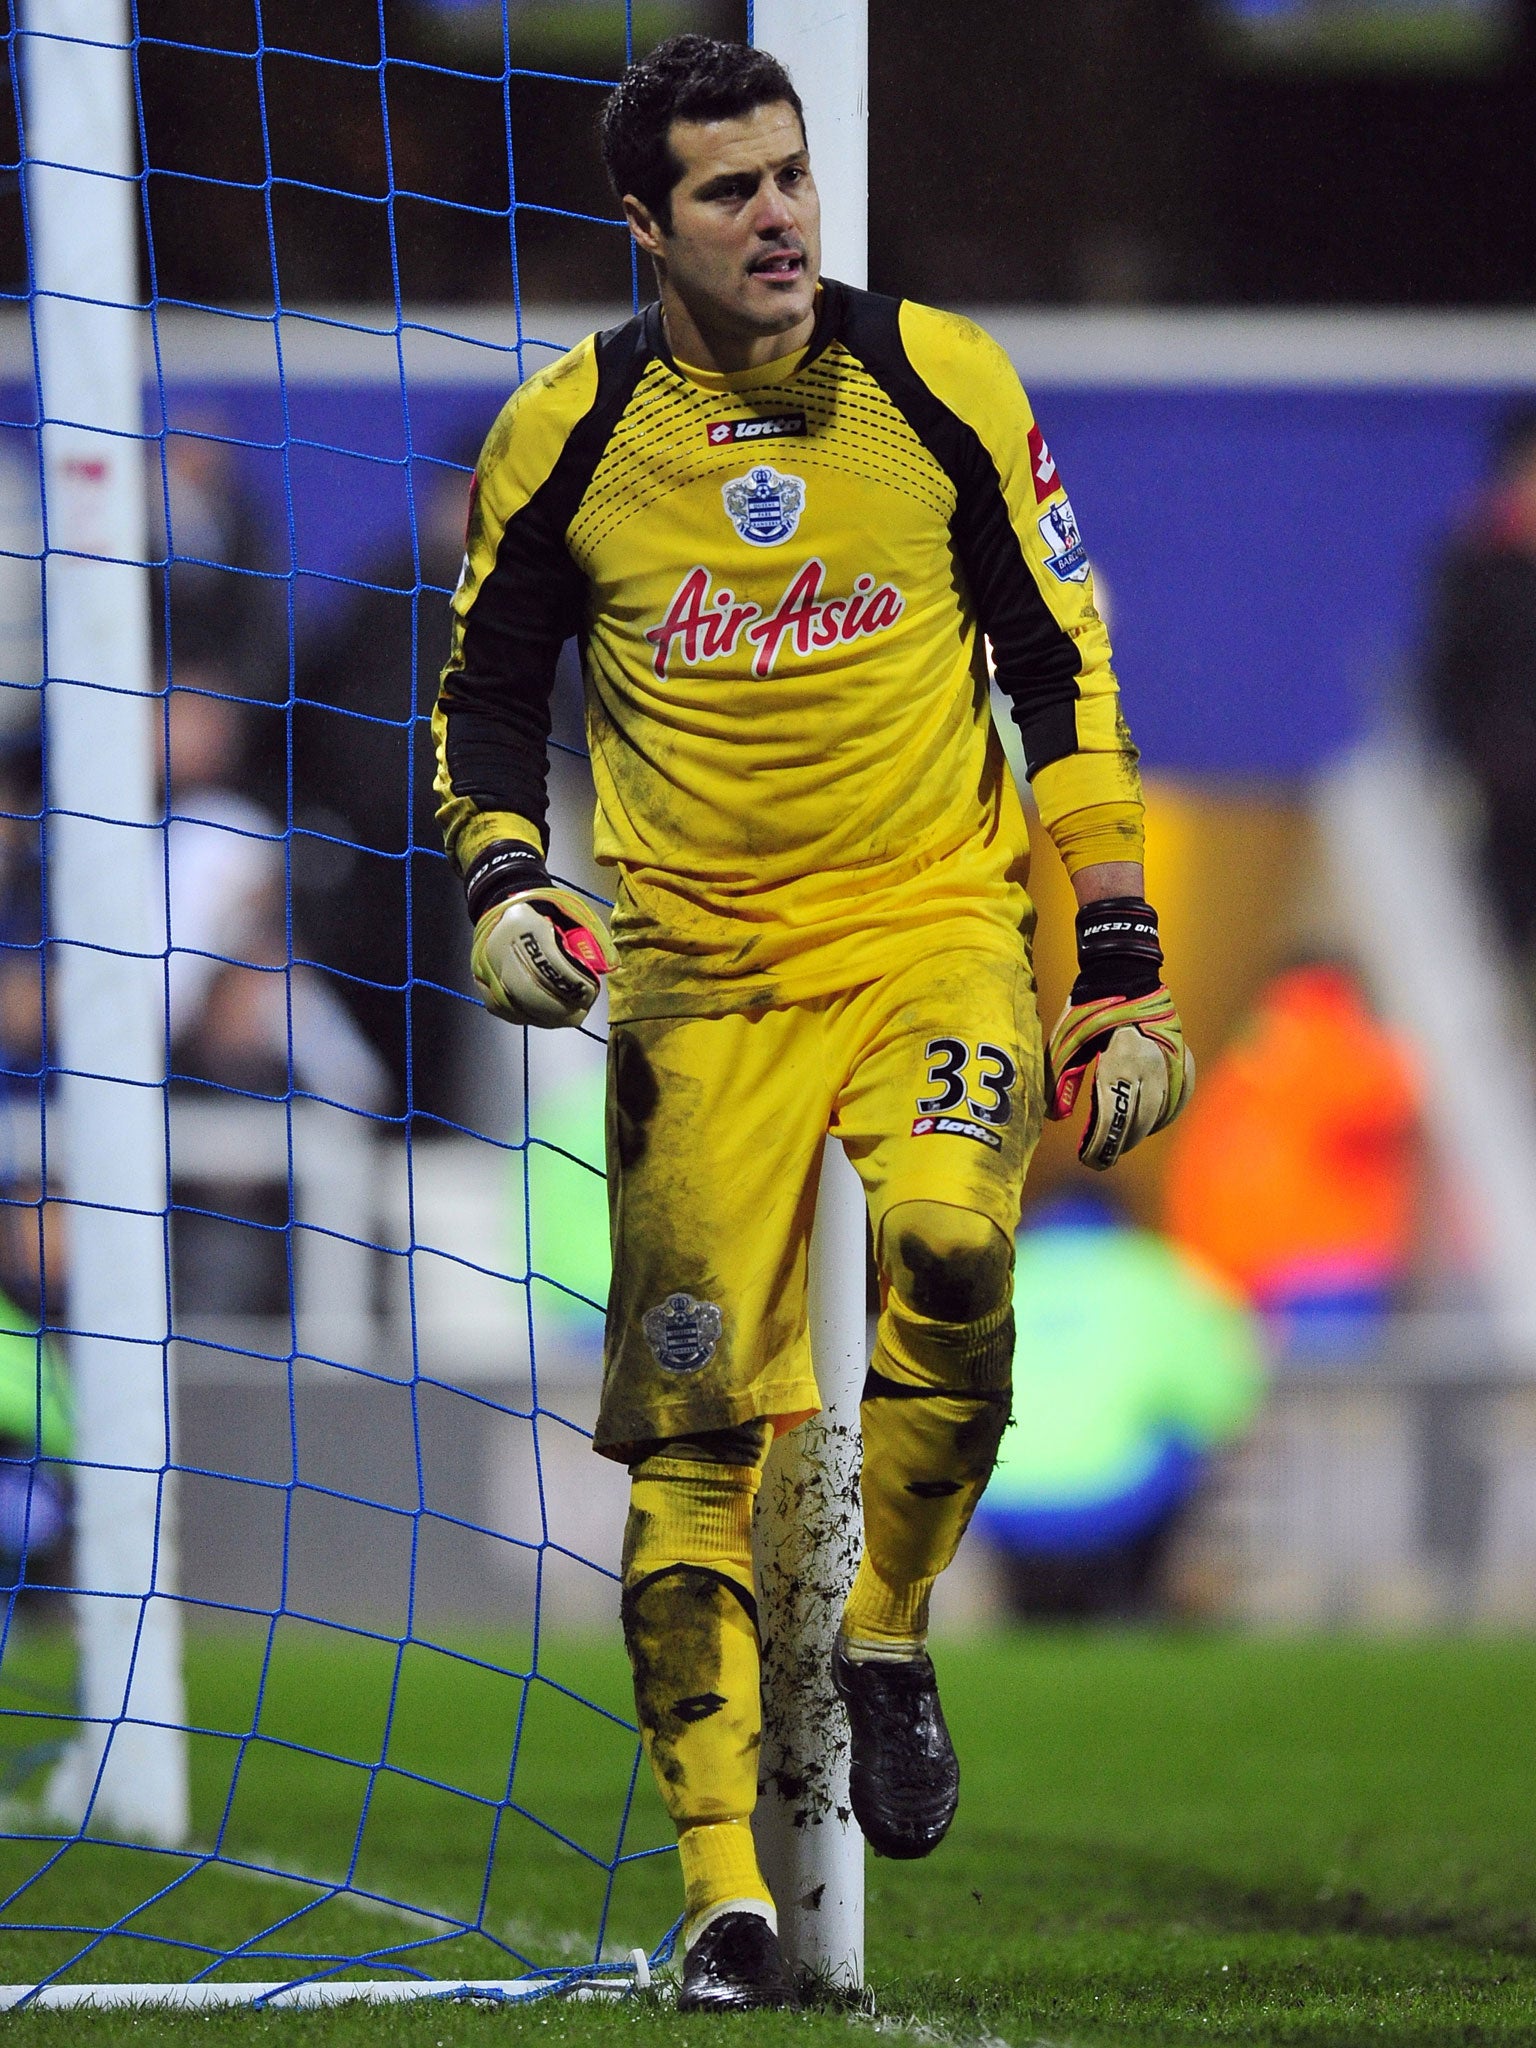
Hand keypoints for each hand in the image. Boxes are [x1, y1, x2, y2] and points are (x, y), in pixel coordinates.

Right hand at [465, 842, 611, 1028]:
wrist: (506, 906)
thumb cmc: (544, 910)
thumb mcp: (571, 912)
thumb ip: (589, 937)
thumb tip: (607, 967)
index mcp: (521, 924)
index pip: (549, 964)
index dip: (573, 984)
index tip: (590, 991)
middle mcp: (497, 947)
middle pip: (530, 993)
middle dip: (560, 1009)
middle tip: (580, 1011)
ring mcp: (485, 967)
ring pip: (515, 1006)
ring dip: (546, 1018)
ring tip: (567, 1016)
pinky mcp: (481, 981)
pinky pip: (504, 1010)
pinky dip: (529, 1017)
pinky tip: (546, 1017)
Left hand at [1046, 985, 1192, 1169]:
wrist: (1124, 975)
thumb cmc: (1089, 1010)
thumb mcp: (1066, 1043)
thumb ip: (1061, 1080)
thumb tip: (1056, 1116)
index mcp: (1122, 1060)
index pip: (1115, 1116)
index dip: (1101, 1144)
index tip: (1087, 1159)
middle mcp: (1152, 1065)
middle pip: (1139, 1121)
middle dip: (1118, 1144)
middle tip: (1099, 1158)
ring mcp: (1172, 1063)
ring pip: (1160, 1113)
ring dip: (1139, 1133)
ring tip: (1118, 1143)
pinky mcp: (1182, 1059)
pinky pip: (1177, 1098)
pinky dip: (1162, 1115)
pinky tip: (1147, 1124)